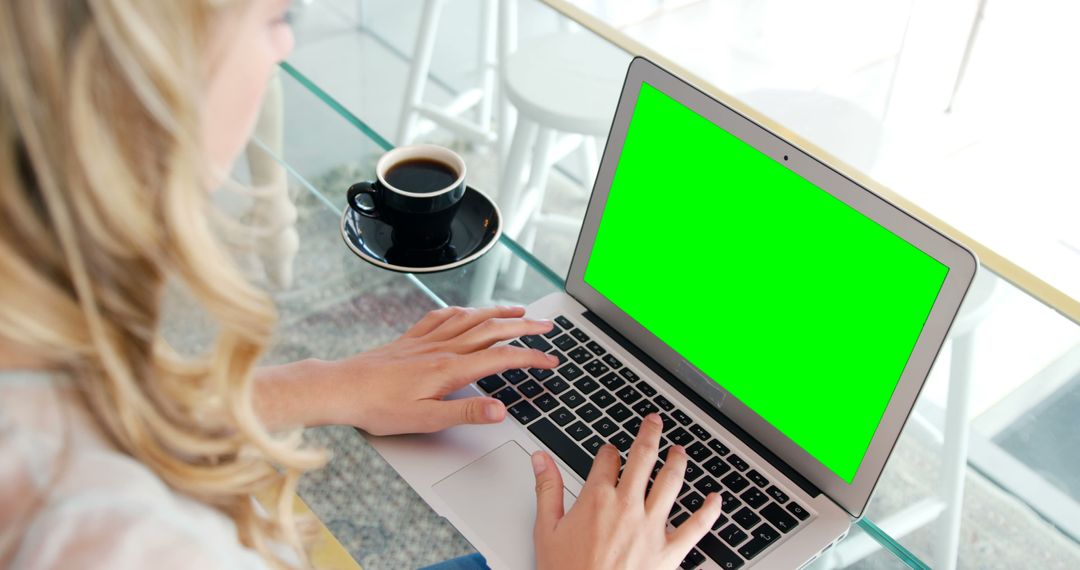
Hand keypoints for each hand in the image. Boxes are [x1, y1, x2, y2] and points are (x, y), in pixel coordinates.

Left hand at [308, 305, 557, 434]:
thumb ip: (466, 413)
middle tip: (547, 326)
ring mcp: (426, 340)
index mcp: (450, 369)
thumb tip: (500, 411)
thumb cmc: (378, 408)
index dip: (530, 358)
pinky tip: (467, 311)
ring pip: (471, 318)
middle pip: (493, 330)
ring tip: (519, 311)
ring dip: (499, 312)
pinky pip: (443, 316)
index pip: (501, 358)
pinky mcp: (411, 339)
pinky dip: (463, 311)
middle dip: (524, 326)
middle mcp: (442, 348)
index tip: (550, 361)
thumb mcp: (425, 420)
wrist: (341, 389)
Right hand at [531, 414, 723, 569]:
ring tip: (680, 451)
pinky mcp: (670, 551)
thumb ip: (546, 490)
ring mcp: (652, 527)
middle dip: (650, 435)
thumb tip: (540, 459)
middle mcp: (628, 506)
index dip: (608, 451)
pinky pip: (696, 526)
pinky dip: (709, 510)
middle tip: (655, 422)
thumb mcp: (546, 531)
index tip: (609, 452)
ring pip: (671, 482)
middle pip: (643, 458)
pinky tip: (715, 499)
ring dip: (677, 462)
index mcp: (597, 499)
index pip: (607, 460)